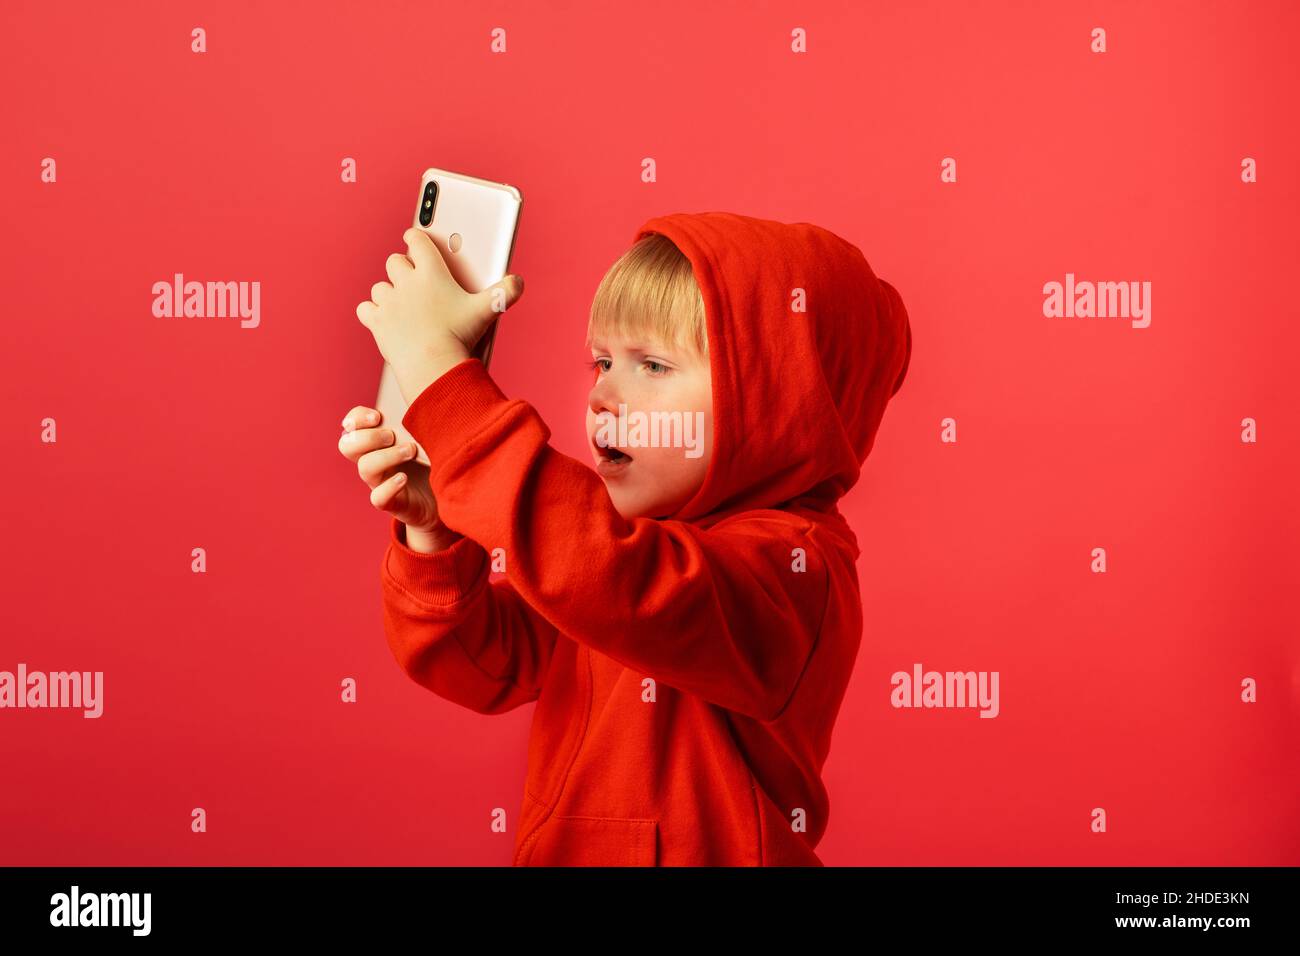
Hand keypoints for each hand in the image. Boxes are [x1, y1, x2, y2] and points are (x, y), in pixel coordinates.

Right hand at [338, 404, 441, 533]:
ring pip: (364, 468)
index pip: (351, 425)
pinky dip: (389, 486)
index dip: (356, 418)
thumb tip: (424, 397)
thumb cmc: (432, 460)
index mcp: (376, 441)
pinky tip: (404, 478)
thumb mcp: (425, 436)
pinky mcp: (392, 503)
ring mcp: (379, 483)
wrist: (444, 498)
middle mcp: (372, 461)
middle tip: (393, 435)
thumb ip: (418, 419)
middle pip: (347, 445)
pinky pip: (378, 497)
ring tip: (411, 451)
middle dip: (368, 437)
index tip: (377, 416)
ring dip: (386, 456)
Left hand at [355, 228, 524, 402]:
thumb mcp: (486, 311)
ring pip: (379, 286)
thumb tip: (518, 282)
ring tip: (398, 301)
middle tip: (409, 277)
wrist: (432, 364)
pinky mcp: (377, 321)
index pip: (417, 241)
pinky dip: (372, 312)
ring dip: (387, 292)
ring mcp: (389, 301)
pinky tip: (380, 316)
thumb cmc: (460, 336)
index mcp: (431, 272)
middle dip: (400, 267)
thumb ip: (503, 293)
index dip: (415, 235)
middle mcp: (406, 282)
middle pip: (394, 261)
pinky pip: (366, 308)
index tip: (412, 235)